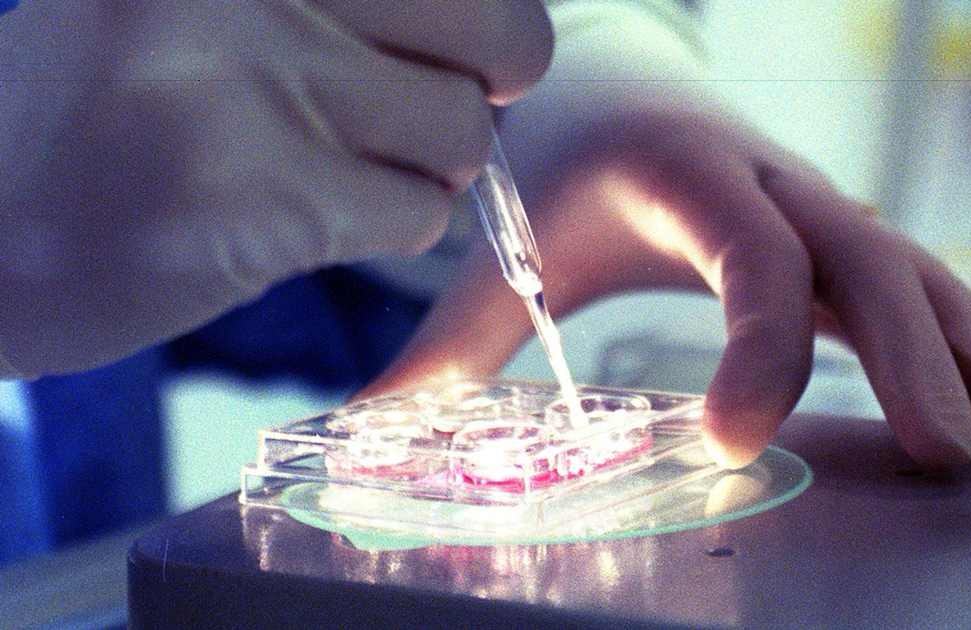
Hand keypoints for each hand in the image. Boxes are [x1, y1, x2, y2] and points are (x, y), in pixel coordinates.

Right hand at [0, 0, 551, 376]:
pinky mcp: (269, 193)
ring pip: (464, 136)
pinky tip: (297, 221)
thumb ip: (347, 3)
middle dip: (490, 88)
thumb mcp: (211, 3)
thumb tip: (513, 36)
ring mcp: (263, 78)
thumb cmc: (106, 114)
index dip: (481, 17)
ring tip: (330, 175)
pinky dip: (382, 231)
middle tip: (433, 120)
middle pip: (502, 31)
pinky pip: (417, 217)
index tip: (456, 51)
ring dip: (422, 174)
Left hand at [362, 105, 970, 469]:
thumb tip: (370, 429)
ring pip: (905, 261)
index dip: (758, 343)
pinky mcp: (835, 231)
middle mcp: (769, 183)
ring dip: (958, 338)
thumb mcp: (510, 248)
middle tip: (938, 450)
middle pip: (856, 255)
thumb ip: (449, 342)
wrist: (624, 94)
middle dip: (903, 350)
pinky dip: (959, 327)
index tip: (735, 440)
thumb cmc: (565, 173)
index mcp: (682, 177)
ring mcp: (813, 203)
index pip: (748, 252)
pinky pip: (911, 275)